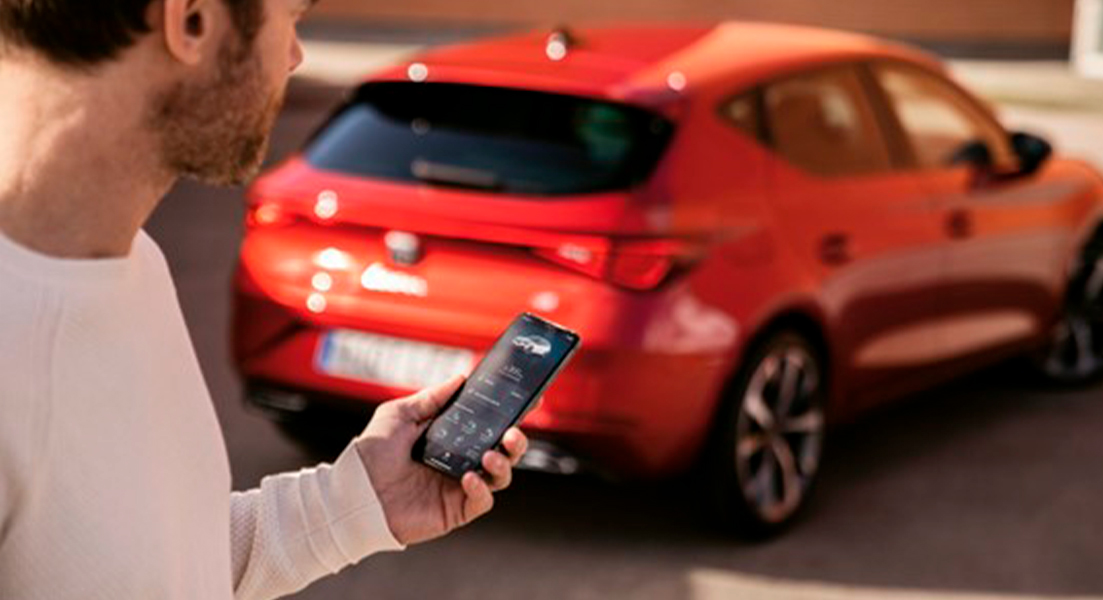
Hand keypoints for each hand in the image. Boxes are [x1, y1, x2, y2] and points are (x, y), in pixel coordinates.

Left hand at [353, 374, 528, 545]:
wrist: (354, 492)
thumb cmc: (371, 454)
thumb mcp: (399, 414)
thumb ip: (431, 398)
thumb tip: (460, 378)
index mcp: (450, 437)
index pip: (488, 424)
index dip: (511, 413)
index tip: (530, 400)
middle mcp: (460, 460)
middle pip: (504, 451)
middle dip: (517, 441)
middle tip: (513, 432)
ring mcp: (459, 486)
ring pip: (501, 476)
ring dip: (504, 463)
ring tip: (491, 454)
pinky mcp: (456, 510)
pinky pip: (483, 501)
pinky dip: (483, 488)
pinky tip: (470, 477)